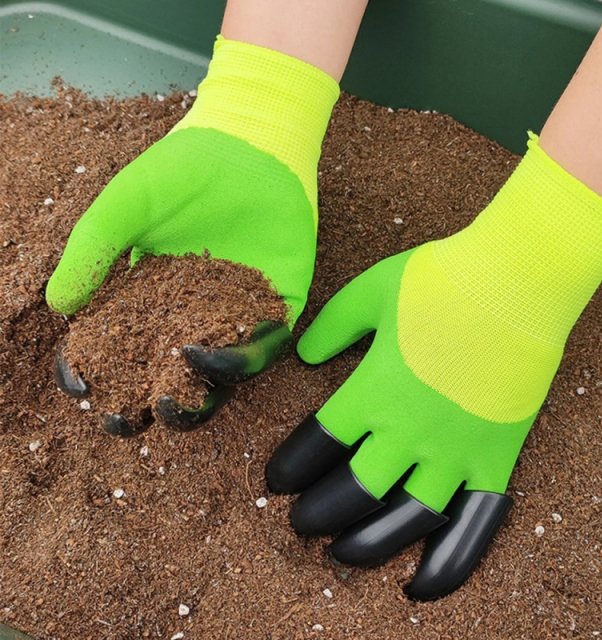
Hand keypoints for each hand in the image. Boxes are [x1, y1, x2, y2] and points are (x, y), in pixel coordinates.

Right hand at [47, 36, 337, 434]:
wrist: (251, 145)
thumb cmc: (184, 169)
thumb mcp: (127, 205)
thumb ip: (94, 249)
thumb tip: (60, 306)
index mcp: (152, 295)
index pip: (121, 345)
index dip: (98, 370)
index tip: (83, 388)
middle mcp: (195, 312)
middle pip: (170, 372)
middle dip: (148, 401)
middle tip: (130, 418)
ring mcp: (237, 312)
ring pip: (219, 371)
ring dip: (195, 393)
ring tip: (171, 399)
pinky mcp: (278, 304)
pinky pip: (266, 343)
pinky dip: (245, 357)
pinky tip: (216, 357)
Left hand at [266, 135, 601, 599]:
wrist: (515, 281)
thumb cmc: (438, 281)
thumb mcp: (370, 293)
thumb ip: (332, 328)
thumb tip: (305, 357)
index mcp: (372, 390)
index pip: (316, 443)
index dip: (290, 467)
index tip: (276, 479)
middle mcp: (409, 430)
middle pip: (353, 491)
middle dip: (317, 514)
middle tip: (299, 523)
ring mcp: (455, 450)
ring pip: (404, 519)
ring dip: (367, 544)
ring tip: (340, 554)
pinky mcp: (495, 457)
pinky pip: (473, 523)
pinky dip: (447, 561)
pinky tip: (420, 587)